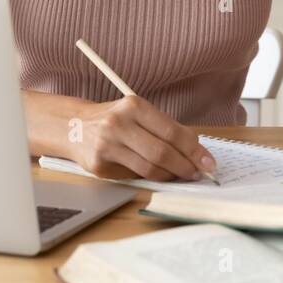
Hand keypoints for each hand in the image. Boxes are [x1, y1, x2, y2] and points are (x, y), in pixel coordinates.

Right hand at [69, 96, 216, 182]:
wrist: (74, 126)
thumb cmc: (114, 120)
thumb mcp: (138, 113)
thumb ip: (164, 128)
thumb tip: (196, 150)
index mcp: (133, 106)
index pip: (172, 132)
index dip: (194, 150)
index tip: (208, 161)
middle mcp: (118, 124)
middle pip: (162, 152)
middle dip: (185, 166)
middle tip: (198, 173)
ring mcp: (107, 145)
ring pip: (149, 168)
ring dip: (170, 175)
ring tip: (180, 175)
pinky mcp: (99, 165)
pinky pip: (134, 175)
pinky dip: (151, 177)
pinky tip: (158, 174)